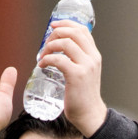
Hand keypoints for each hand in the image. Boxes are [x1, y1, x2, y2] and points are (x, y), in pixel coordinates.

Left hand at [38, 20, 107, 136]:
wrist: (89, 114)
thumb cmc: (83, 96)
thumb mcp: (85, 73)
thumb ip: (78, 61)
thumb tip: (61, 50)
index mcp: (94, 55)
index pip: (82, 30)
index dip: (66, 24)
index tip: (53, 25)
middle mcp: (92, 58)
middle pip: (73, 33)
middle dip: (56, 33)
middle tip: (46, 43)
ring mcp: (85, 66)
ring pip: (65, 43)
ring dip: (49, 46)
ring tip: (43, 56)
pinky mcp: (76, 75)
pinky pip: (59, 59)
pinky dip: (47, 59)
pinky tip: (42, 65)